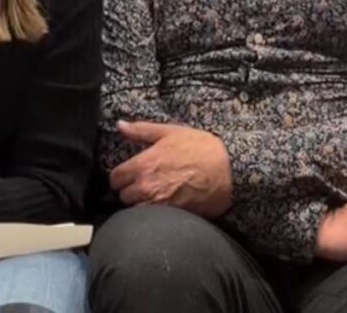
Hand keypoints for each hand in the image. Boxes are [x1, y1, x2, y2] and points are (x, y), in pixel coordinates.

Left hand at [110, 120, 232, 217]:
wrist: (231, 171)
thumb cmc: (200, 149)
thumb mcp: (170, 132)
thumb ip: (141, 130)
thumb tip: (119, 125)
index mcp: (142, 165)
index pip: (115, 179)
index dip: (121, 176)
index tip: (128, 175)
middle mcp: (146, 187)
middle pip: (123, 197)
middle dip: (130, 191)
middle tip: (142, 186)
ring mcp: (159, 205)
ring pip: (136, 211)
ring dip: (140, 205)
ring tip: (153, 197)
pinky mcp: (173, 217)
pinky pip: (153, 220)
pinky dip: (154, 215)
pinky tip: (164, 207)